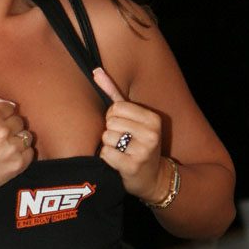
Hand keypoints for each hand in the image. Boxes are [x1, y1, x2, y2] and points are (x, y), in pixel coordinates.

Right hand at [0, 92, 33, 199]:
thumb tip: (9, 102)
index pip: (10, 107)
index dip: (3, 114)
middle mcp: (3, 131)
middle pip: (19, 120)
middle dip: (10, 126)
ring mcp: (12, 148)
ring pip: (27, 135)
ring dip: (18, 139)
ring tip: (4, 146)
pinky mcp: (18, 164)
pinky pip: (30, 152)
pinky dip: (22, 153)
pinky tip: (9, 155)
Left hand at [92, 67, 169, 201]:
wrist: (153, 177)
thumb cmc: (138, 143)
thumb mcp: (132, 117)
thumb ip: (113, 92)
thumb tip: (95, 70)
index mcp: (153, 118)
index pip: (116, 107)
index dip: (113, 118)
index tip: (123, 127)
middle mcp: (151, 133)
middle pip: (110, 122)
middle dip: (110, 131)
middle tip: (123, 141)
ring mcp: (143, 151)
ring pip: (106, 137)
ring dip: (108, 146)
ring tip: (121, 151)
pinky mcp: (132, 166)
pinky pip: (105, 154)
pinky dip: (107, 158)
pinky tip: (118, 162)